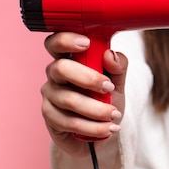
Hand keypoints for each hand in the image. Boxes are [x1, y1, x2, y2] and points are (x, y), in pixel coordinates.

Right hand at [40, 32, 127, 156]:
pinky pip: (69, 122)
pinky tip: (107, 129)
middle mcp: (55, 73)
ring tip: (115, 115)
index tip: (86, 43)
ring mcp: (50, 95)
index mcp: (69, 57)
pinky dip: (93, 127)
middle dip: (88, 78)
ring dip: (97, 109)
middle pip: (60, 68)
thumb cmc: (105, 98)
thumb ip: (118, 67)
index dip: (66, 39)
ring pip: (69, 99)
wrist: (102, 128)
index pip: (57, 42)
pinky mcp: (50, 117)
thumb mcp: (118, 82)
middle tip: (109, 87)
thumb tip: (110, 55)